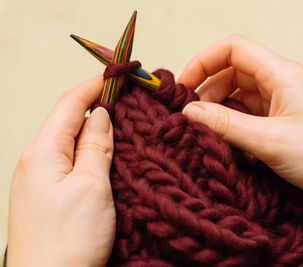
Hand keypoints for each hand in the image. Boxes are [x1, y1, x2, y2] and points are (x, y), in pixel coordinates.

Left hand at [7, 76, 114, 266]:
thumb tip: (101, 115)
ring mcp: (42, 178)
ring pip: (73, 141)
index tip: (119, 74)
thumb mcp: (91, 185)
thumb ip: (96, 146)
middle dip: (98, 104)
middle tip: (129, 98)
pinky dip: (92, 150)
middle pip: (69, 119)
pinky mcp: (51, 194)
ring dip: (97, 128)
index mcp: (43, 151)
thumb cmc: (67, 242)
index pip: (70, 103)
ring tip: (125, 123)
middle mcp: (38, 160)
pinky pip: (72, 161)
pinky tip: (109, 154)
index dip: (95, 85)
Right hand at [178, 34, 302, 214]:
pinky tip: (232, 146)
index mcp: (281, 73)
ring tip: (210, 135)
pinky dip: (237, 126)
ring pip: (241, 96)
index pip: (232, 49)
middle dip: (208, 92)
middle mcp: (282, 82)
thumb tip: (188, 112)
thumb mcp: (269, 141)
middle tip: (192, 118)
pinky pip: (252, 115)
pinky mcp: (285, 121)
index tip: (184, 87)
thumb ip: (225, 125)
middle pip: (233, 72)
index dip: (203, 62)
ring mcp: (284, 102)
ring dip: (222, 112)